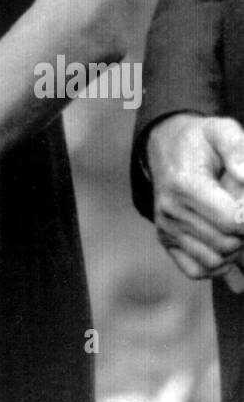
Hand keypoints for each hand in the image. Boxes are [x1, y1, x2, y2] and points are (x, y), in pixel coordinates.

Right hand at [147, 113, 243, 278]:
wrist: (166, 145)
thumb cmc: (200, 140)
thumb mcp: (221, 131)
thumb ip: (238, 150)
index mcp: (184, 185)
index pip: (233, 221)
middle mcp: (170, 210)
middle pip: (228, 243)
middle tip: (241, 210)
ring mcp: (166, 228)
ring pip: (216, 261)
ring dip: (235, 250)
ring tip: (235, 225)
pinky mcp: (166, 240)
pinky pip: (197, 270)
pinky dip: (218, 266)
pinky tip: (226, 245)